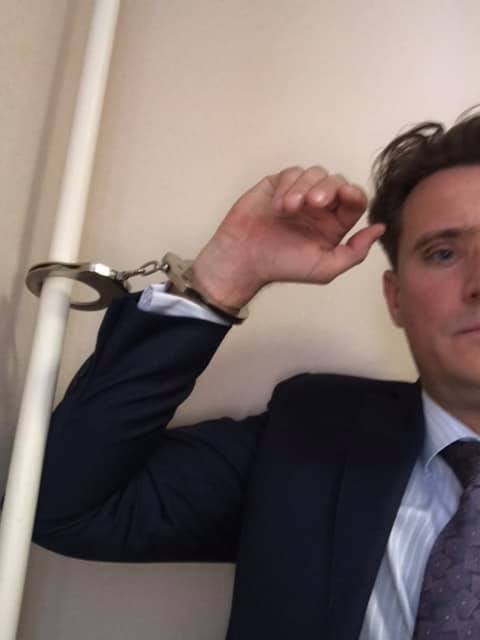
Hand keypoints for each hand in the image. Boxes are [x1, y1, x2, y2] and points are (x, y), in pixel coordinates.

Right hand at [191, 166, 384, 309]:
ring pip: (314, 173)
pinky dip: (287, 186)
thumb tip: (380, 229)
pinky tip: (278, 206)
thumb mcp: (325, 269)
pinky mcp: (277, 185)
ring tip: (289, 209)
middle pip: (336, 181)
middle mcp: (319, 207)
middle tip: (312, 204)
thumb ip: (355, 252)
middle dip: (327, 189)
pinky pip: (291, 173)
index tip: (344, 196)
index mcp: (334, 224)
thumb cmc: (282, 266)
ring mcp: (298, 194)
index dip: (352, 194)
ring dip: (304, 188)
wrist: (244, 260)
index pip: (354, 200)